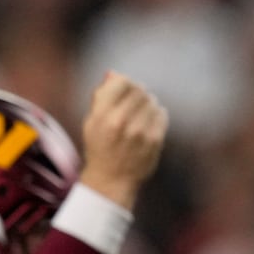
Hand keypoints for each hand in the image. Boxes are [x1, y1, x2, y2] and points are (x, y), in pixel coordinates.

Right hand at [76, 71, 167, 208]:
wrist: (111, 180)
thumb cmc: (100, 147)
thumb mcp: (92, 121)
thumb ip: (101, 95)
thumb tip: (114, 73)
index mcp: (102, 114)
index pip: (122, 82)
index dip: (125, 83)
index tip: (125, 90)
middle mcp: (121, 122)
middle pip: (139, 90)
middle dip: (138, 93)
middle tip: (136, 101)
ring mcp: (139, 132)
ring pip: (152, 101)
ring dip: (149, 103)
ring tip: (142, 113)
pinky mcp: (154, 141)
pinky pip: (162, 115)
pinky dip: (157, 114)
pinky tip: (149, 122)